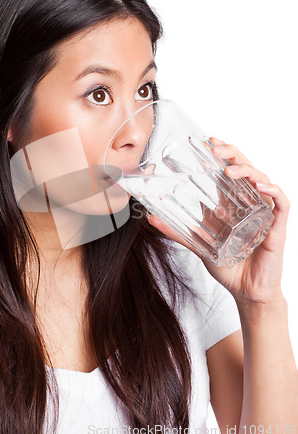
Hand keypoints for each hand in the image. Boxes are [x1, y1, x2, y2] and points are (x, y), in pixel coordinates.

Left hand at [147, 137, 289, 305]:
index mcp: (235, 203)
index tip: (208, 141)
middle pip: (246, 168)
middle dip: (232, 154)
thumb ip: (179, 231)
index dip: (223, 153)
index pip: (231, 170)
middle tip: (215, 148)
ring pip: (263, 180)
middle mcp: (251, 203)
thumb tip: (152, 218)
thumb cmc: (228, 266)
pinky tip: (261, 187)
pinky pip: (281, 204)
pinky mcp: (277, 228)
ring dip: (247, 170)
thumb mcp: (200, 244)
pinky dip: (273, 192)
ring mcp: (265, 213)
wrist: (246, 291)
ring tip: (230, 169)